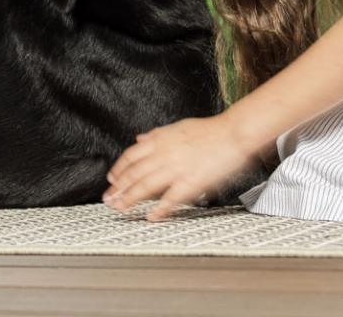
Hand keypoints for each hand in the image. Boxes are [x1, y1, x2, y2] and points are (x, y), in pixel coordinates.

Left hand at [103, 115, 259, 220]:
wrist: (234, 133)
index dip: (119, 170)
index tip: (112, 180)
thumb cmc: (211, 130)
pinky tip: (151, 217)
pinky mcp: (191, 181)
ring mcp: (176, 168)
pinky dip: (159, 210)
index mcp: (161, 140)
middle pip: (134, 173)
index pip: (131, 156)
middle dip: (118, 188)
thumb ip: (157, 134)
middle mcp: (164, 154)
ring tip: (120, 209)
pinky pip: (170, 199)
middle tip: (109, 199)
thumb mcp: (179, 126)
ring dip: (130, 199)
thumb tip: (140, 138)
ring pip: (146, 186)